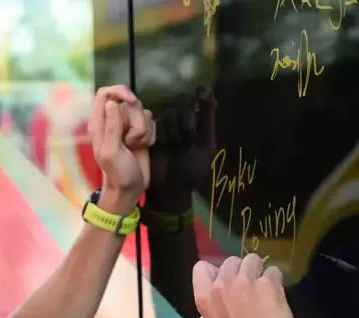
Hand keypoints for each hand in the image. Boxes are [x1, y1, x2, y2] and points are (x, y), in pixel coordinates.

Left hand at [88, 85, 155, 213]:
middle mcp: (113, 121)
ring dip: (143, 131)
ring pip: (142, 112)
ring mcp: (128, 126)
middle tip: (129, 142)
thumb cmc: (117, 173)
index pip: (105, 93)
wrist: (131, 188)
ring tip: (135, 147)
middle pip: (129, 103)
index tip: (133, 102)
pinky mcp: (141, 132)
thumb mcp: (111, 151)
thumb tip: (112, 103)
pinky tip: (143, 147)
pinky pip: (151, 122)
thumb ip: (112, 127)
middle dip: (135, 122)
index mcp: (99, 123)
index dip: (120, 92)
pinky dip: (150, 135)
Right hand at [147, 86, 217, 211]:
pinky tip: (159, 147)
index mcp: (199, 123)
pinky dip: (158, 135)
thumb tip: (206, 88)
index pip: (197, 103)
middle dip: (185, 126)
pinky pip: (154, 125)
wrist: (170, 190)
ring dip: (172, 132)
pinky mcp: (150, 133)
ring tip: (172, 148)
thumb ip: (208, 119)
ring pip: (168, 115)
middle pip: (181, 108)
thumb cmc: (191, 171)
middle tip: (185, 144)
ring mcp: (166, 127)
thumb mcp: (206, 146)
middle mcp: (182, 121)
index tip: (195, 127)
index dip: (195, 113)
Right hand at [193, 254, 297, 317]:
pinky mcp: (268, 284)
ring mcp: (245, 281)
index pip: (202, 267)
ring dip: (259, 272)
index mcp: (204, 295)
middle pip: (230, 261)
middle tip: (249, 288)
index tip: (226, 282)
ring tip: (264, 289)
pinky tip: (276, 295)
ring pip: (252, 260)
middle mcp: (222, 284)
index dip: (216, 272)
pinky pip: (273, 271)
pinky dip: (275, 280)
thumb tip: (227, 287)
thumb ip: (216, 300)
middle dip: (240, 271)